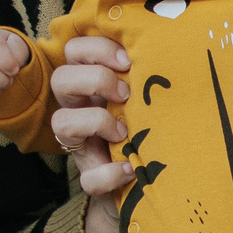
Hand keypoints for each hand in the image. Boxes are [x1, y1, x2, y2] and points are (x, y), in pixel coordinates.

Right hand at [46, 36, 133, 232]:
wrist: (149, 189)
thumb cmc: (151, 130)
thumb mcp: (147, 97)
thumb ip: (148, 73)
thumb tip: (173, 43)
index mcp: (93, 85)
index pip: (74, 50)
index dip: (95, 48)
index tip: (128, 60)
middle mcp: (81, 110)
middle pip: (60, 79)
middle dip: (94, 79)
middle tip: (125, 93)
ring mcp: (82, 146)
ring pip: (60, 122)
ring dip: (95, 121)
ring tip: (124, 131)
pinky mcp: (92, 179)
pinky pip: (88, 178)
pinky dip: (110, 173)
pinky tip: (131, 169)